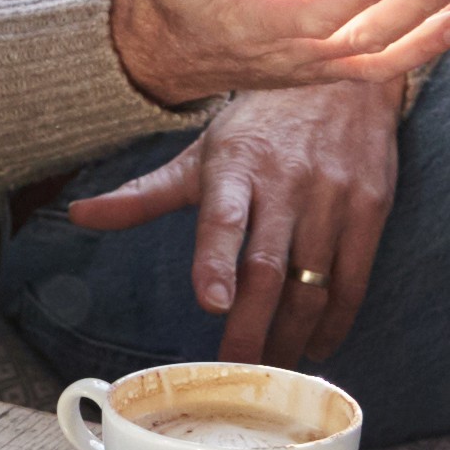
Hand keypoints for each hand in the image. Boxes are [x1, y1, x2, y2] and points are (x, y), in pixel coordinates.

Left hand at [64, 82, 401, 365]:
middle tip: (237, 372)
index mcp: (236, 167)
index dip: (216, 262)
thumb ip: (144, 194)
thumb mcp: (200, 152)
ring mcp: (332, 196)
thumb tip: (79, 215)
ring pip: (312, 283)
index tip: (211, 303)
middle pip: (268, 269)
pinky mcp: (370, 207)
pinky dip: (336, 320)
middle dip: (252, 328)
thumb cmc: (261, 123)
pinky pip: (354, 278)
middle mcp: (286, 182)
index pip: (223, 218)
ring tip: (274, 372)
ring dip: (293, 336)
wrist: (341, 77)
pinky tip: (318, 345)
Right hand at [104, 0, 449, 107]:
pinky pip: (382, 62)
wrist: (167, 57)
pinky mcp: (326, 66)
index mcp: (251, 23)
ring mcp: (311, 66)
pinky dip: (424, 41)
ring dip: (431, 31)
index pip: (311, 16)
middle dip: (417, 8)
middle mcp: (288, 53)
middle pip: (363, 38)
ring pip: (381, 59)